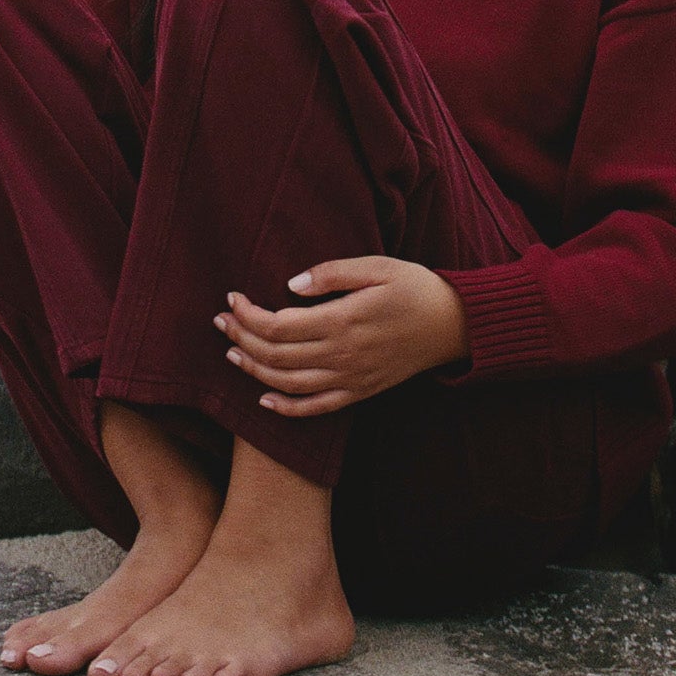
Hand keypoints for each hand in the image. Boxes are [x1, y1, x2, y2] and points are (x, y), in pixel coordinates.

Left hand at [214, 256, 469, 416]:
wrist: (454, 325)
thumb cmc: (415, 287)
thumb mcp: (377, 266)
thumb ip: (332, 274)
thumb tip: (290, 285)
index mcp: (344, 321)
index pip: (280, 325)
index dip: (249, 314)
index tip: (232, 298)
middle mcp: (343, 356)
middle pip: (277, 355)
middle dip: (243, 338)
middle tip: (221, 321)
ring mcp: (351, 379)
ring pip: (289, 384)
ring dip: (254, 371)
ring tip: (231, 353)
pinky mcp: (360, 392)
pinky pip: (316, 408)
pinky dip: (286, 408)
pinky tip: (264, 400)